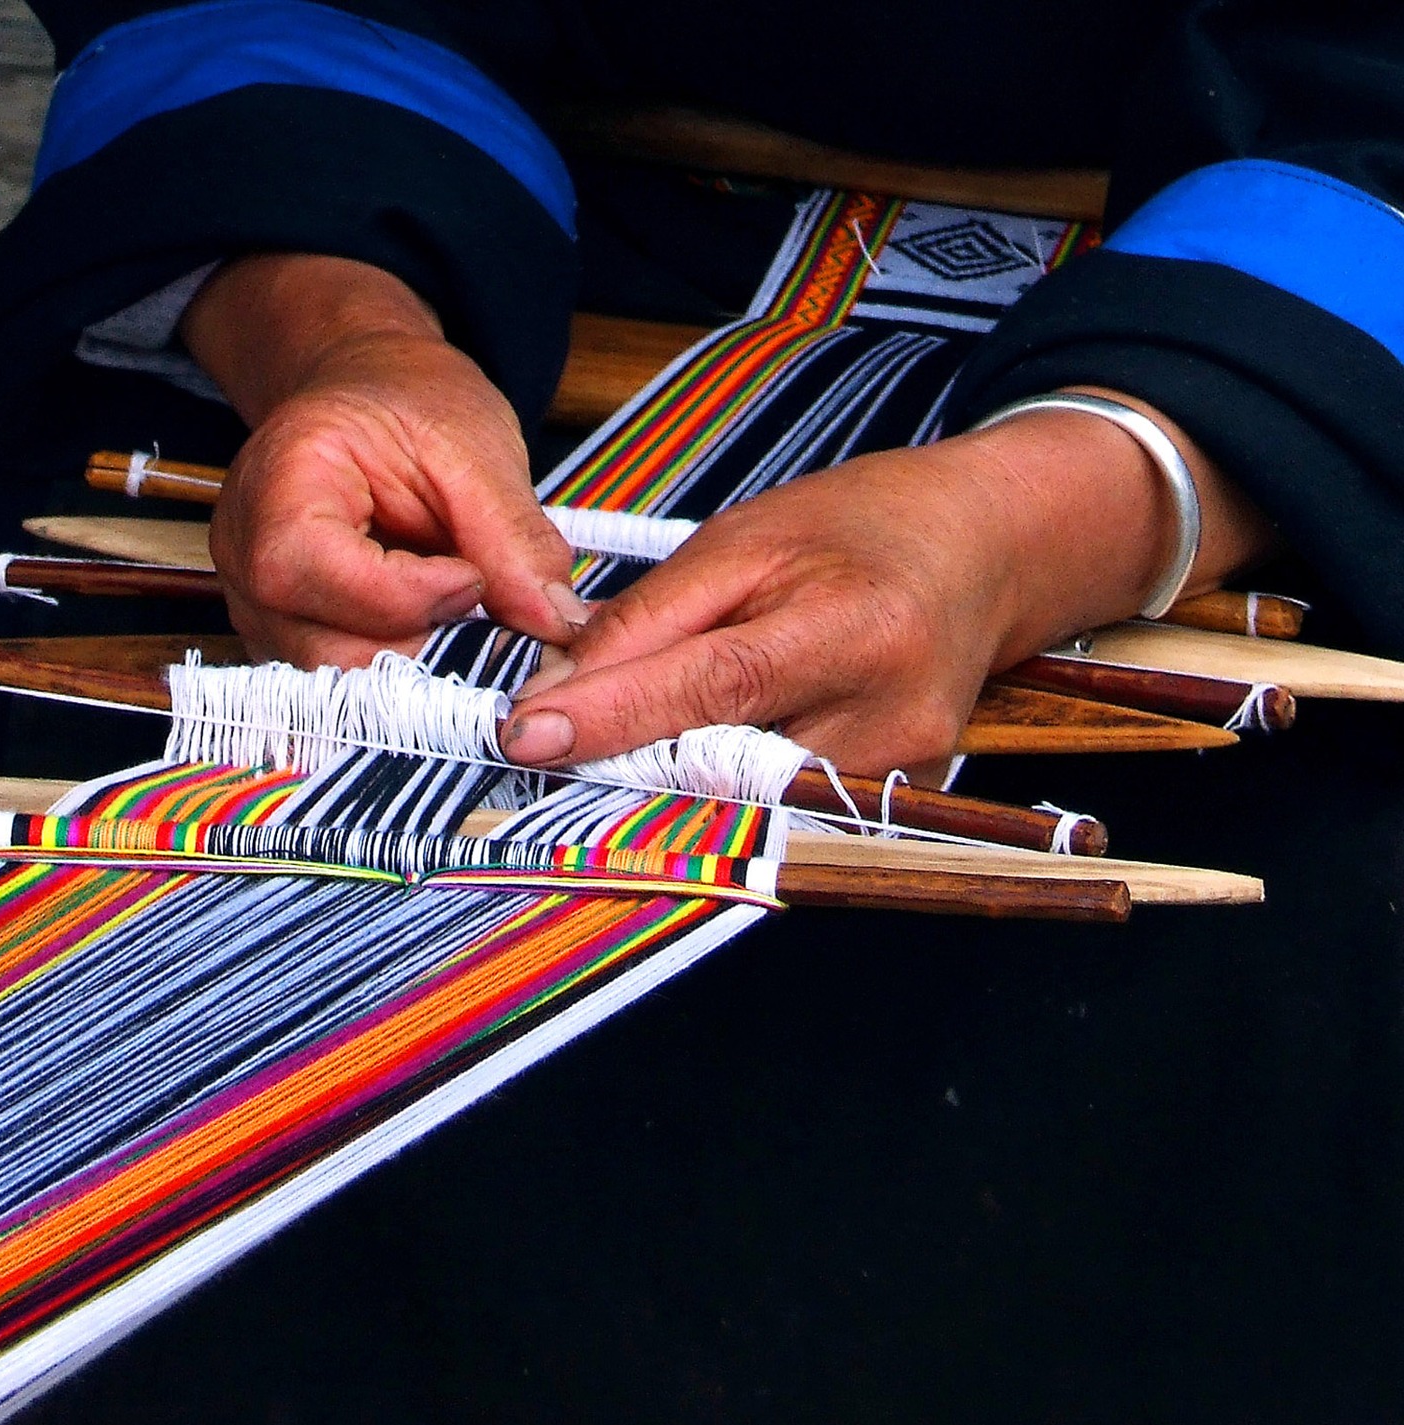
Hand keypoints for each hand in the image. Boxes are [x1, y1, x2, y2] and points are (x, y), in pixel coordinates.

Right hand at [181, 255, 585, 665]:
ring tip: (461, 623)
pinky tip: (433, 634)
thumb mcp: (475, 449)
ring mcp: (255, 609)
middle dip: (427, 652)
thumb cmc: (405, 402)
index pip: (336, 582)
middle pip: (331, 655)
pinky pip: (341, 687)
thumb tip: (557, 625)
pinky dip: (400, 674)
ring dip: (418, 670)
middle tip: (485, 620)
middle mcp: (244, 562)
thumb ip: (514, 540)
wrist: (362, 391)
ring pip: (339, 687)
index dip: (424, 596)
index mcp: (278, 491)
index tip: (476, 572)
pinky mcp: (284, 640)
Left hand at [502, 392, 1277, 773]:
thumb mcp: (743, 540)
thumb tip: (558, 690)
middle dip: (622, 760)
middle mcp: (890, 713)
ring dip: (663, 779)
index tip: (527, 732)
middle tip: (548, 740)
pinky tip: (688, 758)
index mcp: (855, 626)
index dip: (615, 715)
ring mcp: (902, 769)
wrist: (984, 552)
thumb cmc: (860, 530)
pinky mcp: (899, 799)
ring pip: (744, 800)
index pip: (716, 685)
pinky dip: (718, 789)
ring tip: (620, 737)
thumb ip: (650, 619)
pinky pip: (779, 808)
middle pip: (724, 764)